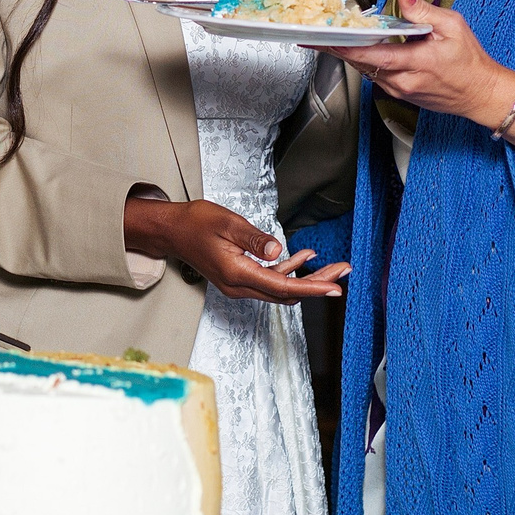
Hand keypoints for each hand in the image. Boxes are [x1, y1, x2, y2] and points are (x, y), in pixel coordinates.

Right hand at [124, 195, 349, 301]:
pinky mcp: (238, 278)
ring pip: (280, 288)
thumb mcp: (227, 223)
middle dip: (317, 284)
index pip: (282, 286)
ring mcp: (238, 285)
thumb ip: (254, 238)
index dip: (312, 287)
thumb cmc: (195, 223)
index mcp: (237, 273)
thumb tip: (279, 251)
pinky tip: (303, 256)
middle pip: (286, 292)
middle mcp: (239, 286)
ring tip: (332, 266)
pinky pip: (269, 280)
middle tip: (343, 272)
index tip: (335, 288)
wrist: (171, 231)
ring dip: (306, 278)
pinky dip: (288, 270)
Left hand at [323, 0, 514, 127]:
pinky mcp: (400, 95)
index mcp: (416, 63)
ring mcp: (399, 91)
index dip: (345, 47)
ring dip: (349, 55)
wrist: (481, 94)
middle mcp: (403, 82)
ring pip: (366, 71)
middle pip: (361, 64)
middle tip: (315, 34)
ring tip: (330, 38)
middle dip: (337, 49)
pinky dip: (364, 62)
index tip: (325, 39)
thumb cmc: (470, 62)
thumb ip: (424, 11)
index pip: (372, 56)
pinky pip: (375, 76)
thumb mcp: (453, 27)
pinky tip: (357, 49)